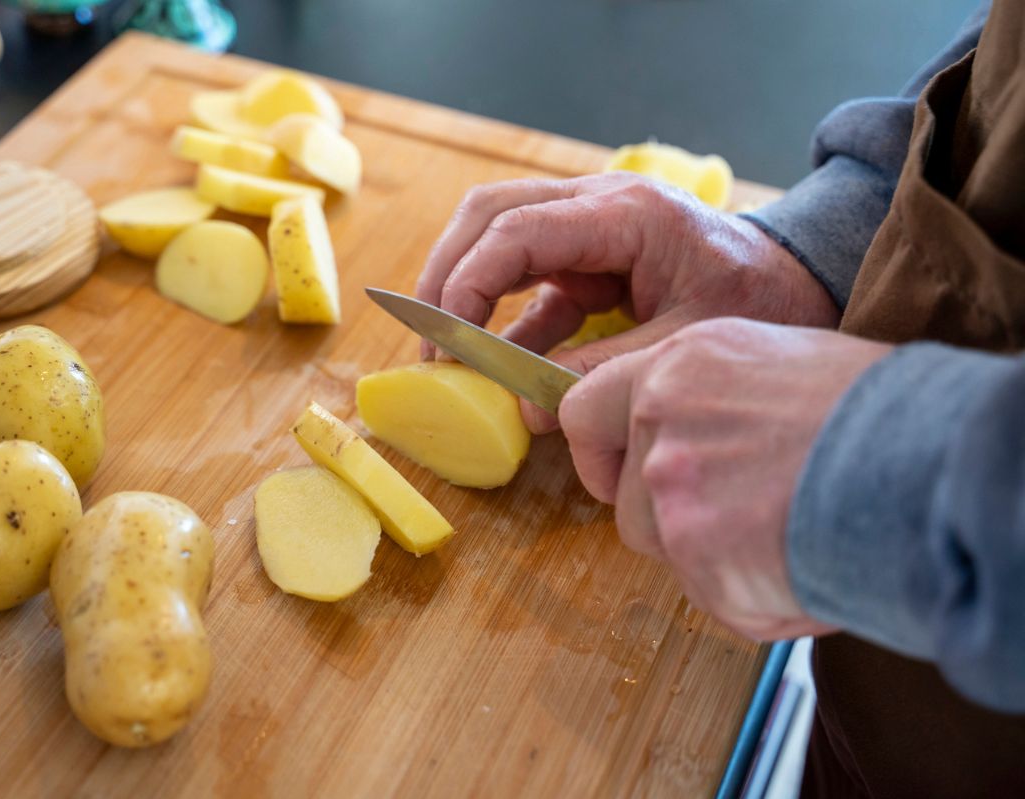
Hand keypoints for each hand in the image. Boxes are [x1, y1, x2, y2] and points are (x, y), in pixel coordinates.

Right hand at [415, 173, 839, 431]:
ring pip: (496, 236)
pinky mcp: (588, 261)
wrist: (797, 284)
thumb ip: (604, 370)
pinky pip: (528, 281)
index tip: (447, 341)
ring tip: (444, 352)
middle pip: (490, 213)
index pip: (516, 230)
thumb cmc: (758, 302)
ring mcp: (588, 229)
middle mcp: (596, 206)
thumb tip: (526, 409)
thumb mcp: (685, 343)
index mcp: (624, 213)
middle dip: (447, 274)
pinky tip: (495, 367)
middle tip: (429, 340)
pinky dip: (503, 320)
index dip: (469, 283)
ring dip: (463, 288)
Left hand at [557, 317, 891, 639]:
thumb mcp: (778, 364)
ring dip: (711, 558)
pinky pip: (712, 596)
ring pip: (662, 550)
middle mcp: (659, 423)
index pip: (583, 410)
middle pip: (623, 499)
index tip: (616, 471)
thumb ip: (709, 399)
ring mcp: (672, 493)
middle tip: (733, 516)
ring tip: (785, 533)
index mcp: (677, 366)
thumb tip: (691, 436)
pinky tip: (803, 562)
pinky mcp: (698, 559)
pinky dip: (754, 596)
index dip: (598, 452)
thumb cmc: (875, 410)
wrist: (924, 461)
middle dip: (665, 518)